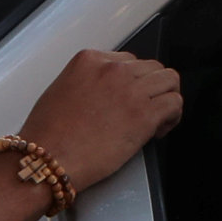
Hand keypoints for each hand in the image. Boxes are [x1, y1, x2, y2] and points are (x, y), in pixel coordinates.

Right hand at [17, 48, 183, 191]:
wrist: (47, 160)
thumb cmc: (48, 135)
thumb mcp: (62, 91)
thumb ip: (89, 83)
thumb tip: (107, 94)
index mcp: (90, 60)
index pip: (128, 61)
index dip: (132, 82)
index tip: (129, 98)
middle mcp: (113, 70)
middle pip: (152, 68)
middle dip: (151, 89)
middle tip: (146, 110)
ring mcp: (130, 90)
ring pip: (170, 80)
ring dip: (166, 98)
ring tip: (157, 119)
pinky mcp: (144, 114)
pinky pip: (174, 103)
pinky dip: (172, 116)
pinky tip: (159, 130)